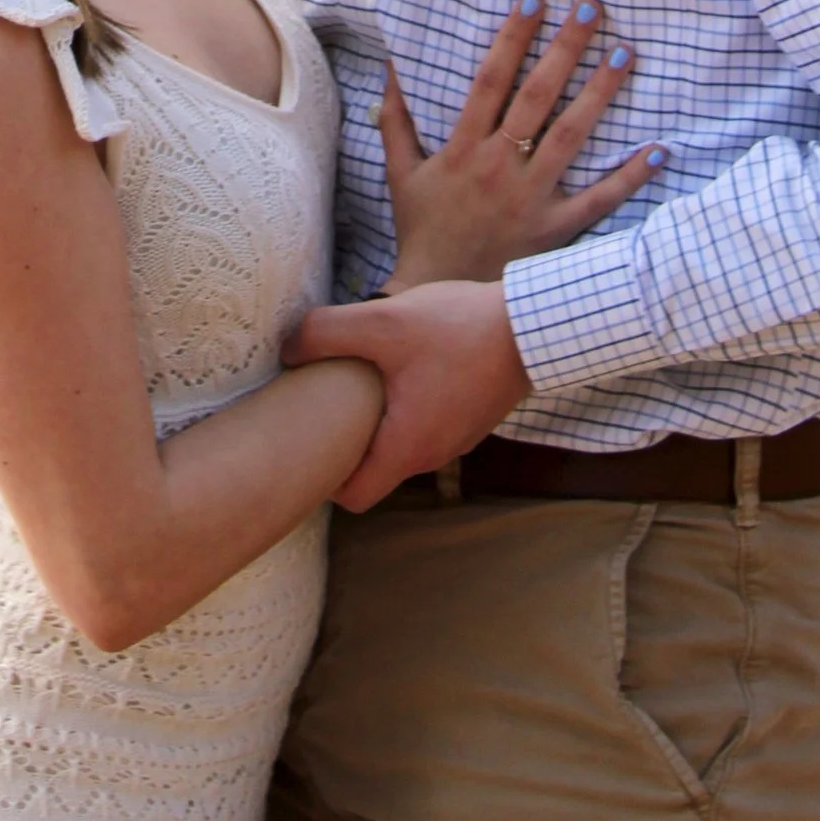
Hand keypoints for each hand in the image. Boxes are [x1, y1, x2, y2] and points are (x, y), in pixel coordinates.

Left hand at [283, 282, 528, 508]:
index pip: (353, 497)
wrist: (532, 325)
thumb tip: (287, 349)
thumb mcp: (382, 322)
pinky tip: (404, 365)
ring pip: (403, 444)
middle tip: (326, 403)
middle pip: (377, 470)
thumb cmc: (457, 328)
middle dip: (349, 443)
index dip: (324, 478)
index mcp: (407, 448)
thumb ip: (326, 333)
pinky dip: (410, 405)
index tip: (308, 441)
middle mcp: (433, 454)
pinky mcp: (471, 417)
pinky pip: (428, 423)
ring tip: (363, 379)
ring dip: (382, 420)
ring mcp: (457, 438)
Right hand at [381, 0, 656, 290]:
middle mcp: (498, 167)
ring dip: (600, 93)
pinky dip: (629, 176)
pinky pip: (598, 200)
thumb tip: (391, 67)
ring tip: (625, 53)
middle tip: (593, 8)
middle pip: (537, 97)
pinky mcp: (553, 231)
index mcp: (462, 148)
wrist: (437, 296)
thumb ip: (396, 119)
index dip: (512, 38)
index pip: (490, 80)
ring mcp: (529, 199)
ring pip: (570, 137)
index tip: (534, 0)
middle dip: (565, 48)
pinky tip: (658, 149)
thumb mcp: (401, 172)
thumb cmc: (422, 230)